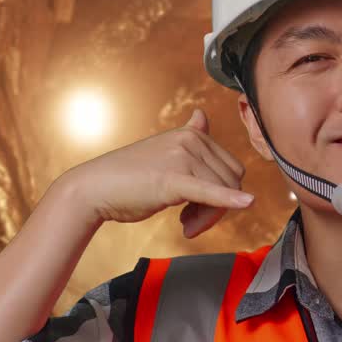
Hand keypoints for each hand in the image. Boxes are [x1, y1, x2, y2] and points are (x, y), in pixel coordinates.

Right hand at [62, 108, 252, 237]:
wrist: (95, 188)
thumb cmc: (129, 176)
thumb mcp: (164, 151)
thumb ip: (190, 136)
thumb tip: (202, 115)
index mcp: (192, 134)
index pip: (230, 168)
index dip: (223, 194)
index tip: (198, 210)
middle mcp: (191, 140)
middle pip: (231, 181)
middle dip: (218, 207)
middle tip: (191, 223)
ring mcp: (183, 157)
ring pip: (223, 193)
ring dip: (208, 217)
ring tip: (186, 225)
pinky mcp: (174, 178)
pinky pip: (211, 193)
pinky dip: (229, 201)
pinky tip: (246, 204)